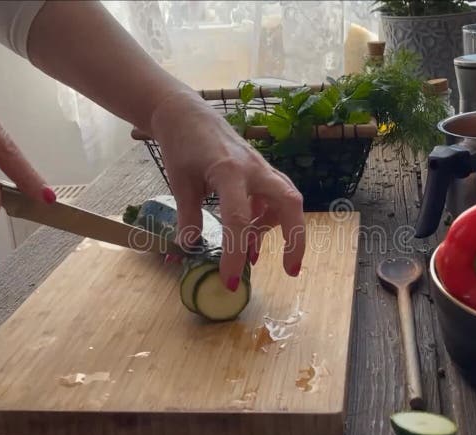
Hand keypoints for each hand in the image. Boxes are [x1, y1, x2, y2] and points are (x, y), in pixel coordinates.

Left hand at [150, 91, 305, 289]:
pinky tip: (251, 234)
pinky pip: (274, 197)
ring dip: (278, 230)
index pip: (238, 219)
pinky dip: (267, 218)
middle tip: (290, 270)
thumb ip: (188, 216)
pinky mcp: (260, 170)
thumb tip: (190, 248)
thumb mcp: (180, 182)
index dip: (234, 253)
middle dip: (295, 238)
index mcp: (230, 171)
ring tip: (254, 255)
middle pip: (289, 203)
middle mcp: (254, 169)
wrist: (186, 113)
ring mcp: (261, 168)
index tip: (229, 280)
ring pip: (286, 200)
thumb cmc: (182, 144)